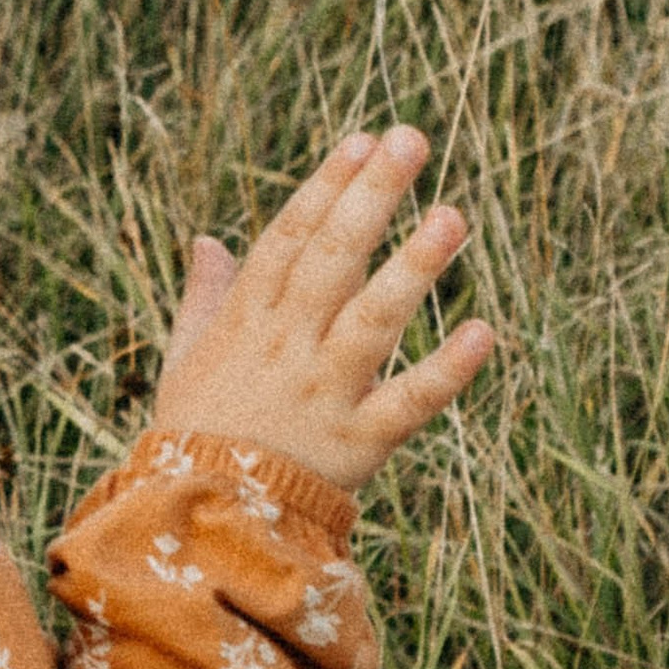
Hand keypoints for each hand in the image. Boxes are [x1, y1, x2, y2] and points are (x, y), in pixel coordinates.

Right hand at [153, 127, 493, 491]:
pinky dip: (446, 371)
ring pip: (372, 320)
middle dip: (370, 196)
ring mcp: (324, 393)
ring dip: (413, 268)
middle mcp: (287, 347)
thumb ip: (203, 297)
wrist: (202, 528)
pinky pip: (407, 403)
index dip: (325, 187)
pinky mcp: (358, 443)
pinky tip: (482, 333)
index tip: (362, 140)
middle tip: (411, 141)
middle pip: (331, 259)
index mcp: (246, 322)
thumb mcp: (186, 359)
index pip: (288, 238)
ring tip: (453, 216)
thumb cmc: (196, 436)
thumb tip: (207, 239)